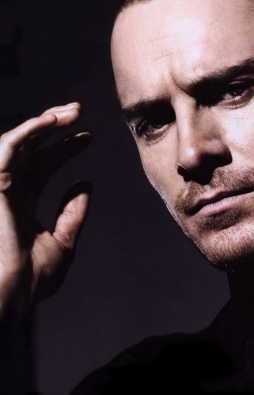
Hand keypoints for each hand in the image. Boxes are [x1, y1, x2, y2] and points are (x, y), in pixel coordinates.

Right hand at [0, 103, 91, 314]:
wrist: (10, 298)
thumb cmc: (29, 279)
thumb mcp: (63, 242)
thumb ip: (72, 213)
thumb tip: (85, 185)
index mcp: (22, 200)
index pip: (44, 163)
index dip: (65, 147)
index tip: (88, 136)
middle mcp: (9, 189)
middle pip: (31, 146)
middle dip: (53, 125)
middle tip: (79, 111)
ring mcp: (0, 186)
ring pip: (18, 141)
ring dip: (44, 121)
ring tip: (73, 112)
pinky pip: (7, 150)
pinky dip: (27, 132)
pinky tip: (51, 122)